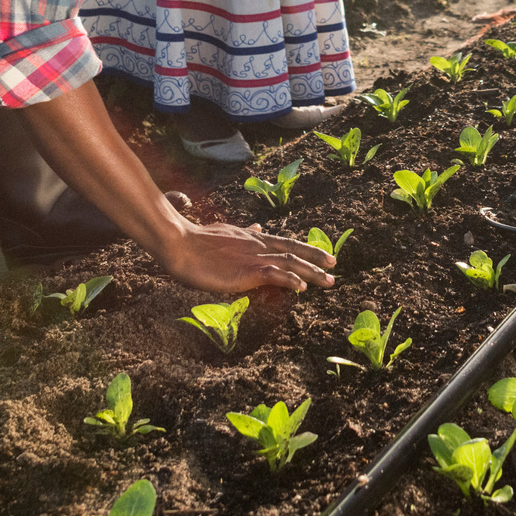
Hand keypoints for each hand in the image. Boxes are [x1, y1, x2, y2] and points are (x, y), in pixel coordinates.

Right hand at [153, 219, 335, 293]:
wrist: (180, 243)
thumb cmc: (198, 240)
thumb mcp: (228, 233)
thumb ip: (245, 233)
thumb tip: (259, 227)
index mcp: (254, 238)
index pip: (287, 242)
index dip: (307, 249)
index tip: (325, 255)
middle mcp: (258, 245)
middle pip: (294, 251)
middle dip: (316, 259)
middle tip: (334, 267)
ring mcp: (253, 257)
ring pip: (290, 263)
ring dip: (311, 272)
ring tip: (329, 280)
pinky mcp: (245, 271)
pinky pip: (273, 275)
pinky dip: (289, 280)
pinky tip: (301, 288)